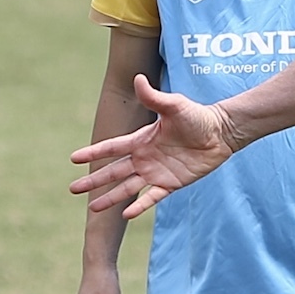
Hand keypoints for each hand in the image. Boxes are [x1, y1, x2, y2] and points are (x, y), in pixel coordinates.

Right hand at [70, 76, 234, 217]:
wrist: (221, 133)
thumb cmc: (198, 116)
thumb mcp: (174, 105)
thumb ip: (154, 97)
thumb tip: (138, 78)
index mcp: (141, 140)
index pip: (112, 148)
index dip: (93, 153)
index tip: (73, 159)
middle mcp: (145, 158)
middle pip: (114, 171)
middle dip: (94, 180)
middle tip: (73, 188)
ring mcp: (157, 172)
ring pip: (128, 187)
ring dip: (111, 197)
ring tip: (92, 208)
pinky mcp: (172, 183)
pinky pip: (153, 197)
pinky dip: (140, 205)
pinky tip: (126, 214)